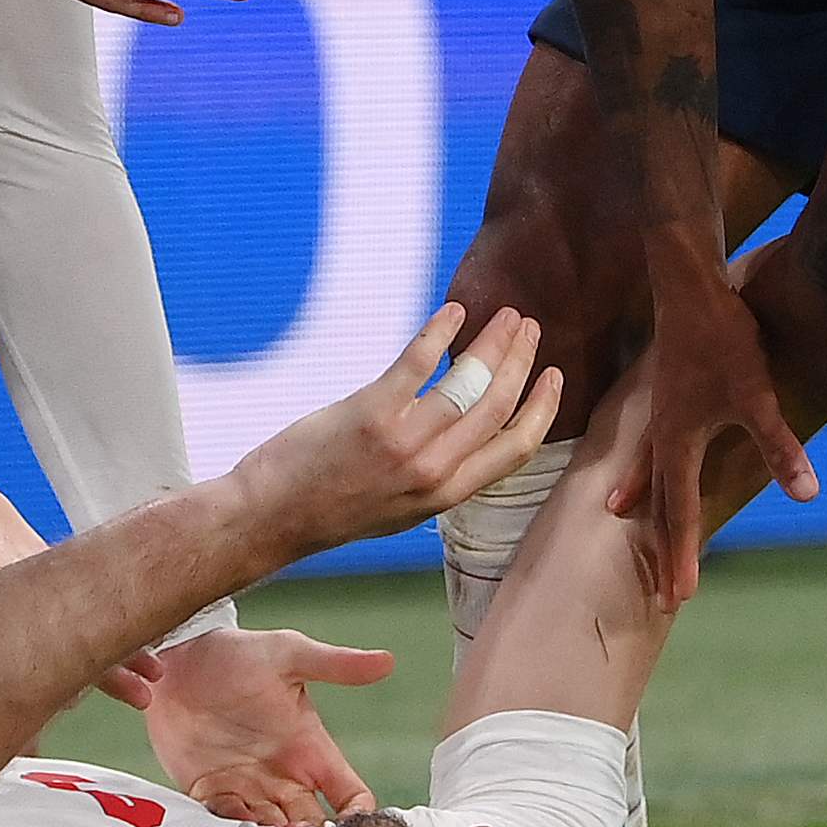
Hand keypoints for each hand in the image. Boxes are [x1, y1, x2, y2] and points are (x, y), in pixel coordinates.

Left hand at [140, 625, 390, 826]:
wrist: (177, 660)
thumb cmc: (238, 653)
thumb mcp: (289, 655)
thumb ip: (336, 665)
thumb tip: (386, 661)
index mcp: (311, 750)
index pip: (351, 795)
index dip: (357, 818)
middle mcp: (285, 776)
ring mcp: (249, 788)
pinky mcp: (212, 793)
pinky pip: (227, 824)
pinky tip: (229, 819)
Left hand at [236, 303, 565, 553]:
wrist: (274, 514)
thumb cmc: (332, 508)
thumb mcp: (402, 507)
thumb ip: (439, 473)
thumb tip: (467, 432)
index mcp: (447, 494)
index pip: (517, 447)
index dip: (542, 407)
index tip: (552, 376)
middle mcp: (435, 470)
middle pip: (499, 405)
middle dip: (522, 361)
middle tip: (528, 329)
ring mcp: (405, 442)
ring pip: (469, 381)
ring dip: (493, 342)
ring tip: (503, 316)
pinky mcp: (372, 413)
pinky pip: (419, 362)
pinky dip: (440, 331)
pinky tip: (453, 311)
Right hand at [605, 280, 824, 608]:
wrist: (690, 285)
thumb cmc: (723, 339)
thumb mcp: (757, 395)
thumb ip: (778, 446)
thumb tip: (806, 494)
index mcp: (679, 442)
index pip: (681, 512)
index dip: (682, 555)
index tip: (680, 597)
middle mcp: (662, 434)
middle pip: (661, 501)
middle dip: (665, 546)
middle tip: (664, 593)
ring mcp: (660, 412)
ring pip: (650, 468)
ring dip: (645, 500)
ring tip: (622, 516)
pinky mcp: (665, 391)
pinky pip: (649, 439)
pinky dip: (643, 458)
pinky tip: (642, 453)